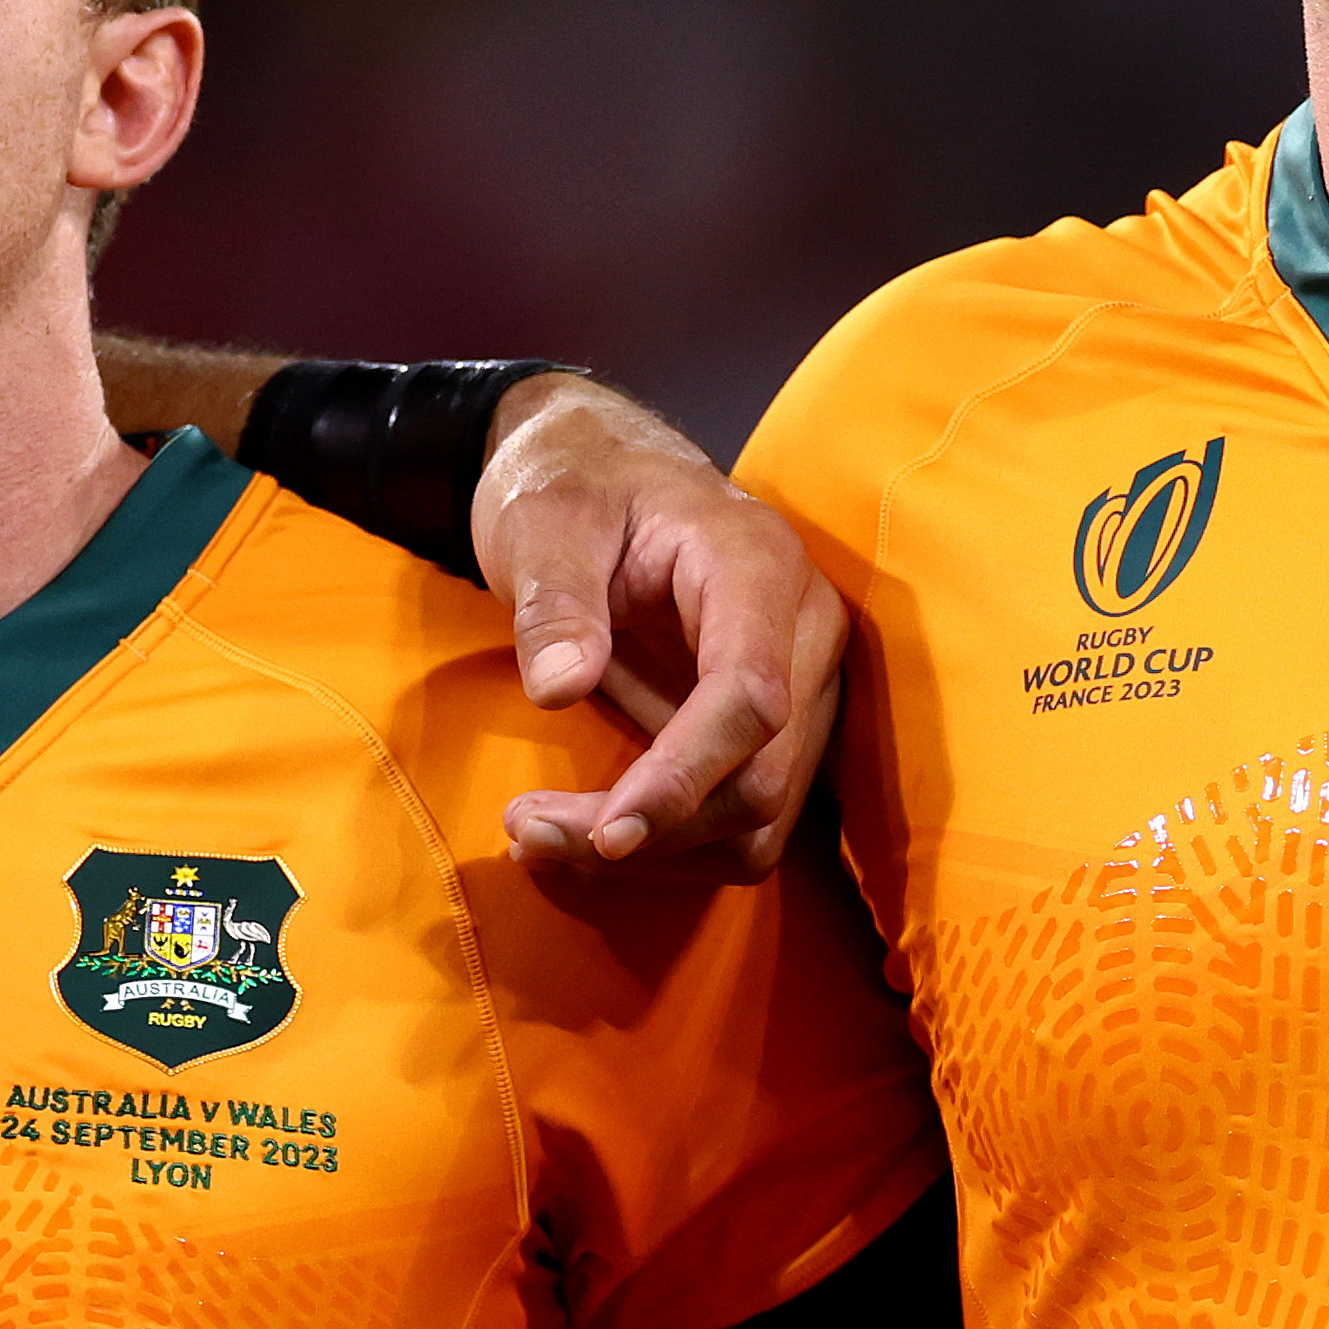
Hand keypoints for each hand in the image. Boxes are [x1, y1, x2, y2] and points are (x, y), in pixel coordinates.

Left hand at [483, 373, 848, 879]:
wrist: (606, 474)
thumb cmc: (577, 485)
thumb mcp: (543, 521)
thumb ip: (553, 599)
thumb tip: (559, 690)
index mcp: (758, 565)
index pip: (753, 697)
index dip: (685, 777)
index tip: (604, 832)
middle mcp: (804, 632)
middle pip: (761, 779)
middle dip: (653, 830)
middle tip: (524, 833)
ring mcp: (801, 686)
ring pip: (759, 821)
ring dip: (658, 854)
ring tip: (538, 836)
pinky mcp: (775, 731)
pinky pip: (740, 821)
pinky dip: (669, 847)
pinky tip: (586, 832)